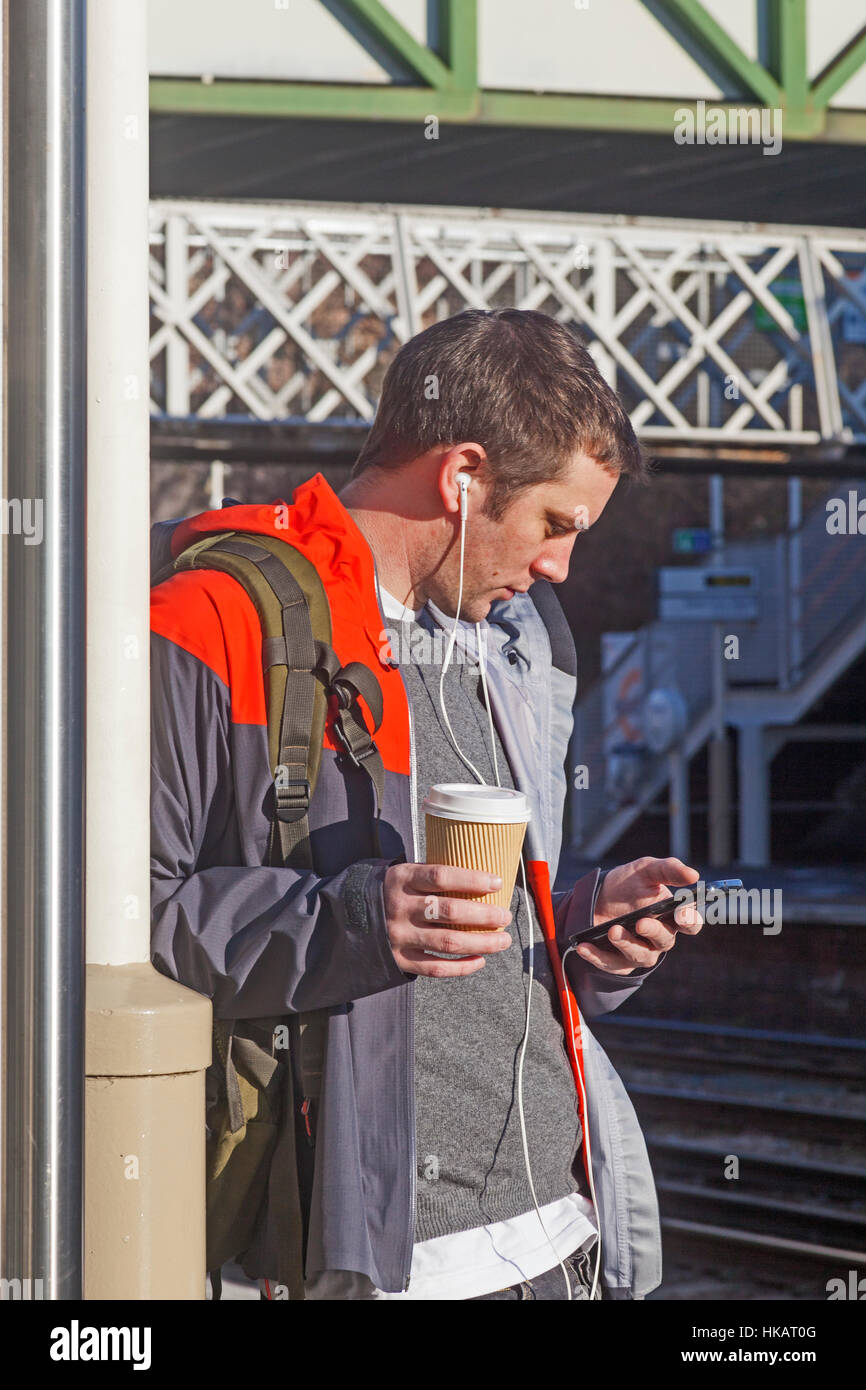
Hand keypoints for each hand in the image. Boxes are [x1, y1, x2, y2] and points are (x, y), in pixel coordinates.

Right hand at [384, 862, 512, 977]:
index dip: (472, 879)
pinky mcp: (400, 959)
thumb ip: (432, 877)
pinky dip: (462, 967)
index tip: (497, 883)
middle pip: (450, 912)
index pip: (441, 876)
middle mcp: (400, 907)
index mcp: (401, 879)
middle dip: (484, 915)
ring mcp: (399, 936)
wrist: (344, 918)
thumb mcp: (402, 874)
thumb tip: (481, 880)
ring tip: (503, 940)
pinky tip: (480, 960)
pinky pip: (436, 968)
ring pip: (448, 943)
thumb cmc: (388, 891)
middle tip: (505, 916)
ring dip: (482, 943)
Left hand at [576, 856, 702, 975]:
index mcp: (671, 916)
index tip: (681, 914)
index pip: (690, 924)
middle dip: (653, 932)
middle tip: (641, 923)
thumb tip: (693, 874)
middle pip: (664, 941)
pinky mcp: (617, 962)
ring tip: (613, 931)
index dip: (689, 921)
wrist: (595, 897)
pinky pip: (609, 964)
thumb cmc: (627, 885)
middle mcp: (659, 938)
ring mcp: (639, 952)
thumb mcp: (645, 870)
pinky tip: (584, 946)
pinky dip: (597, 956)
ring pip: (639, 956)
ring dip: (626, 944)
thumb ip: (668, 869)